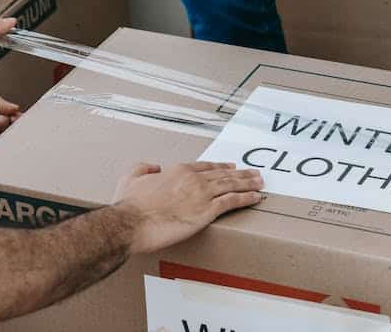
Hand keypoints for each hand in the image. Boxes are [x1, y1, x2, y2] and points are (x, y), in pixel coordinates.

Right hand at [113, 162, 263, 253]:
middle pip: (223, 174)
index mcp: (178, 172)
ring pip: (231, 185)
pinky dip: (247, 198)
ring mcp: (202, 194)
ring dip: (248, 183)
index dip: (220, 166)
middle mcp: (193, 180)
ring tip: (261, 182)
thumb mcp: (130, 178)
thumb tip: (153, 167)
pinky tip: (256, 197)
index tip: (230, 167)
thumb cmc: (129, 206)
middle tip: (254, 173)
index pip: (205, 167)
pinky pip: (233, 202)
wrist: (131, 223)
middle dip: (241, 174)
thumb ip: (143, 168)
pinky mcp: (207, 211)